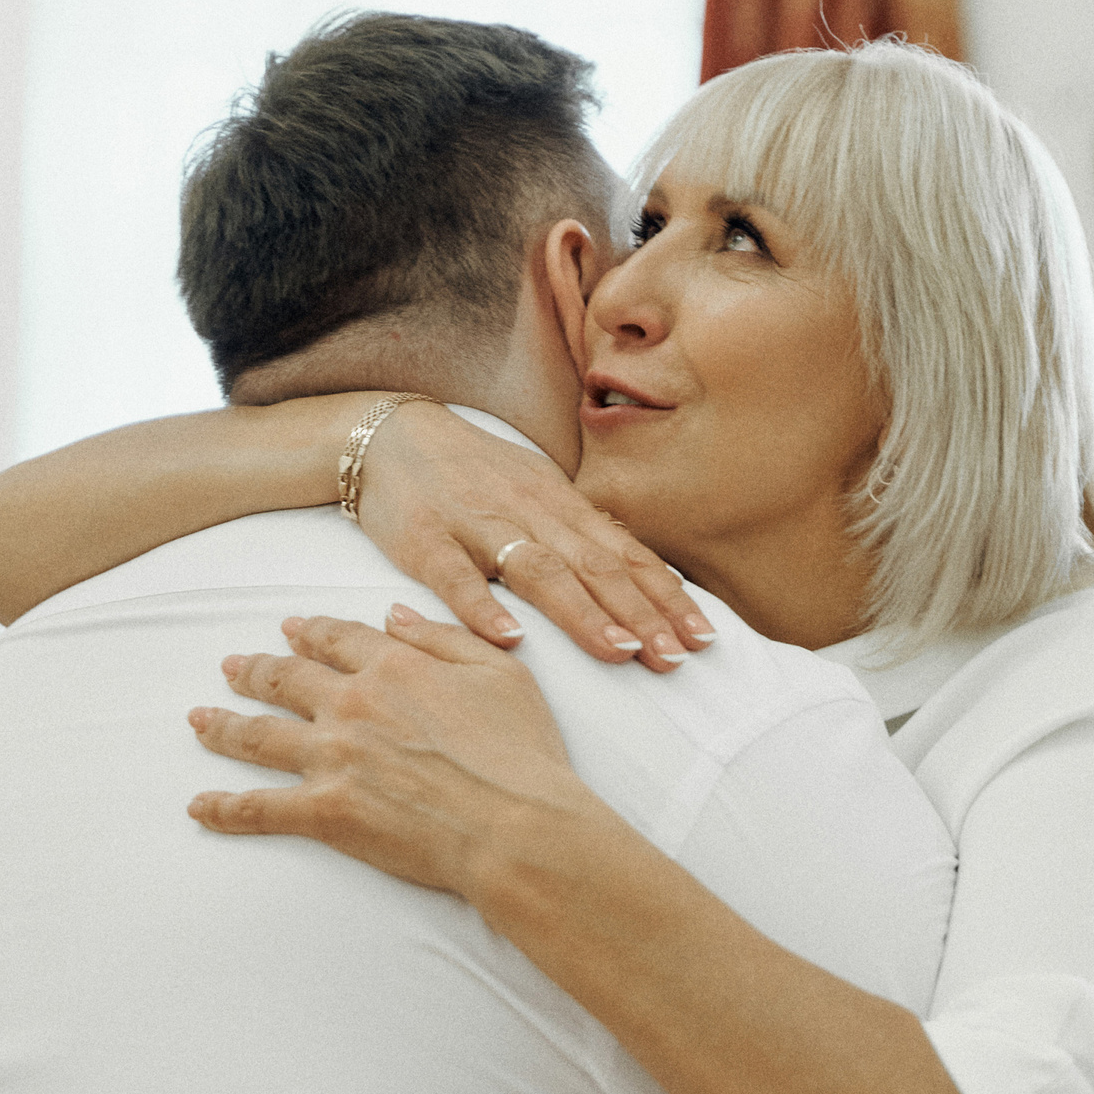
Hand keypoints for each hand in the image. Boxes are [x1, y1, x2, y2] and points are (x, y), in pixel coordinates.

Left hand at [185, 607, 598, 897]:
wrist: (515, 825)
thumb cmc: (523, 754)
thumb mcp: (500, 672)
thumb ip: (442, 637)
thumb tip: (392, 616)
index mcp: (395, 666)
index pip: (338, 639)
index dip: (310, 633)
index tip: (290, 630)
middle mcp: (353, 704)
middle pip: (286, 679)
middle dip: (255, 671)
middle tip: (231, 668)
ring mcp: (332, 758)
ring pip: (258, 735)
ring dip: (222, 725)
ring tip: (197, 719)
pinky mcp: (324, 812)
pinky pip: (258, 808)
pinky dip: (223, 809)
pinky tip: (197, 807)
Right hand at [356, 403, 716, 671]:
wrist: (390, 436)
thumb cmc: (473, 476)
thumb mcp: (537, 495)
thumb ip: (582, 536)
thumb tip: (642, 578)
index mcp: (561, 505)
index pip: (626, 554)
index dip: (666, 595)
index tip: (703, 637)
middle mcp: (530, 512)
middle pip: (596, 566)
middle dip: (641, 613)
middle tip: (677, 657)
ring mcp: (478, 525)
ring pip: (540, 570)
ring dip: (583, 613)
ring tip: (620, 651)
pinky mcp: (427, 541)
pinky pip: (458, 577)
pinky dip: (484, 608)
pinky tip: (510, 640)